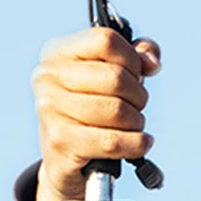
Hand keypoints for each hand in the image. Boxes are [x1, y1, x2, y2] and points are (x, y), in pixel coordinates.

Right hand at [30, 27, 160, 200]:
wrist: (62, 159)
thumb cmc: (89, 111)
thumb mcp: (106, 75)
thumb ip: (135, 55)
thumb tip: (152, 61)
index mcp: (57, 52)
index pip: (106, 41)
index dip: (132, 59)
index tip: (137, 74)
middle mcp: (48, 77)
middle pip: (116, 78)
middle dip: (138, 96)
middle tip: (137, 106)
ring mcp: (50, 109)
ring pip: (117, 111)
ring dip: (136, 122)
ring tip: (133, 126)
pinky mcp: (60, 141)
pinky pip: (112, 142)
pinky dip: (136, 144)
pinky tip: (142, 143)